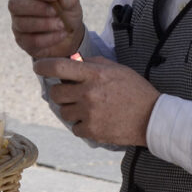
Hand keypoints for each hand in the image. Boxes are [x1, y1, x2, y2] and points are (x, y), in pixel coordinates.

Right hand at [8, 0, 84, 58]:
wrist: (69, 37)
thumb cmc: (66, 14)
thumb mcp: (72, 4)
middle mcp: (18, 6)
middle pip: (14, 4)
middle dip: (36, 8)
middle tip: (55, 12)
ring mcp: (17, 24)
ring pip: (22, 24)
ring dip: (45, 24)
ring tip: (61, 25)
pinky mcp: (22, 41)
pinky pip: (31, 40)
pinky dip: (49, 38)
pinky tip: (61, 35)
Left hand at [34, 56, 159, 145]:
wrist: (152, 118)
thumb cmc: (135, 90)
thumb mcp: (116, 69)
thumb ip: (93, 63)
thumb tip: (72, 61)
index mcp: (94, 74)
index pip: (59, 67)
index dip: (43, 66)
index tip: (38, 66)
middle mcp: (88, 93)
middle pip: (56, 93)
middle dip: (61, 92)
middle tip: (72, 93)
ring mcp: (89, 113)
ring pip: (63, 111)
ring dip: (71, 109)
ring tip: (88, 108)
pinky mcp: (92, 131)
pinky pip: (74, 127)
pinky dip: (81, 125)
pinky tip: (95, 120)